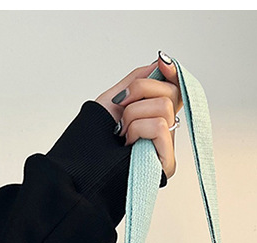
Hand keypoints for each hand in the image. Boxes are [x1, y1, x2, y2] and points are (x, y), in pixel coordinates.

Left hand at [95, 53, 182, 178]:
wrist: (81, 167)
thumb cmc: (92, 139)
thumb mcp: (114, 99)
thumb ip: (139, 80)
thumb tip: (161, 61)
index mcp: (155, 116)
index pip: (175, 89)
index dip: (172, 73)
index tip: (162, 62)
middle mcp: (165, 131)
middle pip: (171, 92)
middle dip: (140, 92)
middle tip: (122, 109)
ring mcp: (166, 147)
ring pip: (164, 107)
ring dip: (134, 115)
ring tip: (122, 132)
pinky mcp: (166, 163)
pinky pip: (160, 126)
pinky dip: (138, 129)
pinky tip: (128, 143)